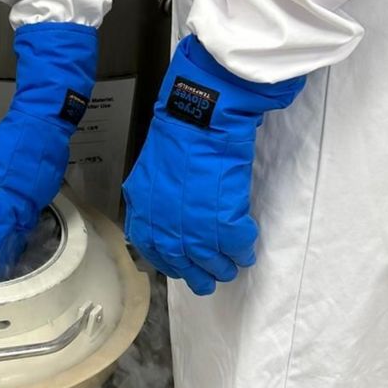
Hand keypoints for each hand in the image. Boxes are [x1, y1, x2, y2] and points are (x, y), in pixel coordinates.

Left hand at [0, 22, 97, 280]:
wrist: (46, 124)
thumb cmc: (16, 142)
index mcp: (9, 201)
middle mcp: (25, 206)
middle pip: (12, 238)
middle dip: (0, 253)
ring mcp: (37, 199)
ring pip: (23, 227)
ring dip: (11, 240)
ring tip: (0, 252)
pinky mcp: (44, 191)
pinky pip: (30, 213)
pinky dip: (21, 222)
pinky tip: (13, 222)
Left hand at [123, 35, 303, 294]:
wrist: (203, 107)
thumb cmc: (182, 126)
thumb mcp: (156, 164)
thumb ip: (158, 194)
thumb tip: (171, 214)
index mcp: (142, 199)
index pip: (150, 243)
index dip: (168, 261)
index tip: (181, 269)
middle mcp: (161, 212)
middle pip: (177, 255)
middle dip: (196, 272)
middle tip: (210, 280)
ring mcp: (189, 212)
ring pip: (205, 254)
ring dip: (221, 264)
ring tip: (231, 267)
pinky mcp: (220, 207)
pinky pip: (231, 239)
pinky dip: (241, 247)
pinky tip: (246, 248)